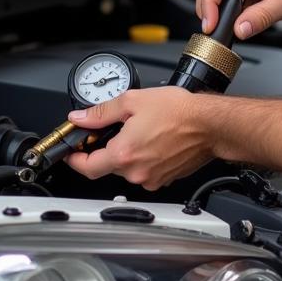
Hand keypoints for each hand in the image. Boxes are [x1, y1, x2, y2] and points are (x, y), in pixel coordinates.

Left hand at [65, 87, 212, 189]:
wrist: (209, 124)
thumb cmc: (179, 112)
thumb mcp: (133, 101)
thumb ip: (101, 111)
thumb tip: (81, 117)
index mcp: (123, 154)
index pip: (86, 167)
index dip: (74, 159)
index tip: (71, 151)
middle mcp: (135, 172)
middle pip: (107, 166)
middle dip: (105, 149)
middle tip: (110, 130)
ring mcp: (151, 179)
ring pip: (127, 169)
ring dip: (126, 153)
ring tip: (139, 130)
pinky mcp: (164, 179)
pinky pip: (145, 171)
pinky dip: (143, 158)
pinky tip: (153, 140)